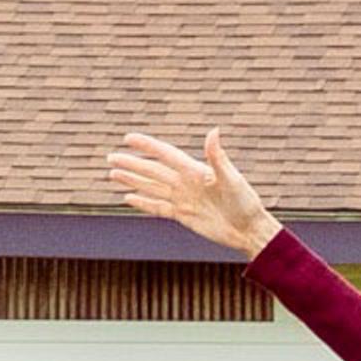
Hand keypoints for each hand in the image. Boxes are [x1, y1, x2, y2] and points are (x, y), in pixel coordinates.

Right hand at [108, 129, 281, 257]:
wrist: (250, 229)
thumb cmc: (245, 202)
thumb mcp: (231, 179)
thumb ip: (217, 157)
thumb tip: (213, 131)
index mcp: (195, 170)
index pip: (166, 154)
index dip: (147, 146)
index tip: (128, 138)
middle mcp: (186, 183)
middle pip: (153, 170)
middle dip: (132, 163)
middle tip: (111, 157)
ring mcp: (183, 199)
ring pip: (152, 187)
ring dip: (133, 180)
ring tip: (112, 174)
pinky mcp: (183, 215)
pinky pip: (158, 207)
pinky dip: (143, 202)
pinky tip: (128, 198)